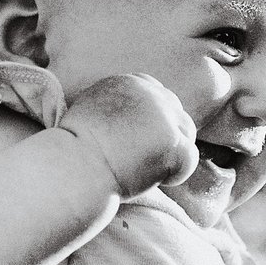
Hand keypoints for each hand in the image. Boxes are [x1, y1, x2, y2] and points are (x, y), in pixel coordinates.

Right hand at [57, 74, 198, 198]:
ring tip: (151, 171)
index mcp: (127, 83)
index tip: (145, 141)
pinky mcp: (172, 141)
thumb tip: (129, 125)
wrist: (76, 166)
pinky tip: (157, 181)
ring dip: (174, 153)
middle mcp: (148, 93)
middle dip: (168, 136)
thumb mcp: (90, 113)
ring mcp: (163, 116)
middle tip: (151, 160)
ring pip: (186, 133)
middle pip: (176, 112)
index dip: (156, 120)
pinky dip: (177, 174)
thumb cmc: (75, 151)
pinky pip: (190, 158)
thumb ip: (115, 109)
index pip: (156, 94)